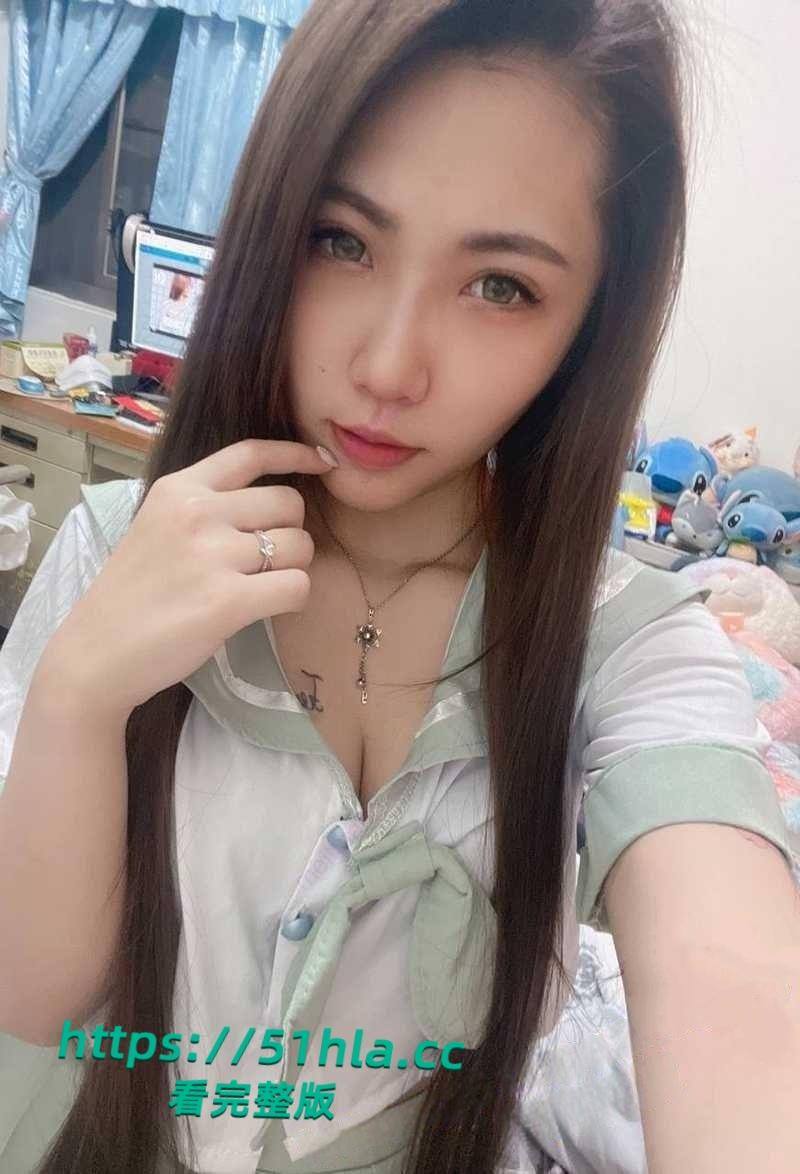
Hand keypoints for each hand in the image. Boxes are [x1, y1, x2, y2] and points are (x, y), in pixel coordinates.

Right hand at [44, 440, 335, 716]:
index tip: (322, 462)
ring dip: (292, 569)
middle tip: (265, 561)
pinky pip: (297, 587)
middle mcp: (198, 513)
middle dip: (290, 532)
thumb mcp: (156, 526)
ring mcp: (213, 555)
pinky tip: (266, 608)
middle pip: (289, 503)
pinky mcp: (228, 600)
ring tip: (259, 587)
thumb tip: (270, 502)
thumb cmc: (132, 595)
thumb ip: (204, 508)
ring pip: (299, 546)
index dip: (296, 454)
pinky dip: (292, 599)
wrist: (97, 653)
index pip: (251, 453)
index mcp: (179, 489)